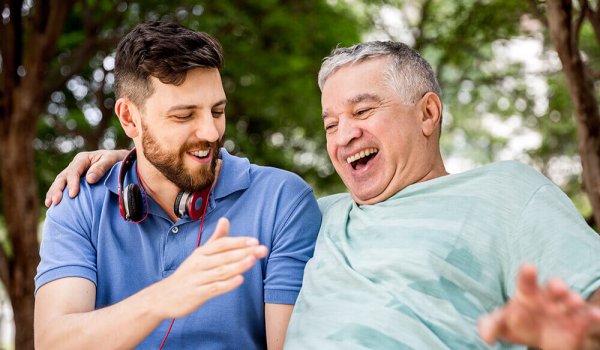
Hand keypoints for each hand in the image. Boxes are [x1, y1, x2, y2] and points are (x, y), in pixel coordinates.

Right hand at [44, 149, 127, 206]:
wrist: (121, 162)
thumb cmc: (117, 160)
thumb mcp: (111, 160)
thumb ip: (101, 168)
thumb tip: (89, 179)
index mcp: (83, 159)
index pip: (74, 171)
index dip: (72, 183)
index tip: (73, 195)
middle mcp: (75, 165)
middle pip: (63, 177)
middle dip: (58, 189)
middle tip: (56, 202)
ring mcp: (73, 174)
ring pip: (60, 182)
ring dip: (53, 193)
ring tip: (49, 204)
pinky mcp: (74, 182)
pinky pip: (63, 188)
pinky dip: (56, 194)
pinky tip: (51, 204)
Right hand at [150, 218, 267, 318]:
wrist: (164, 296)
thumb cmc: (189, 273)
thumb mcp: (200, 254)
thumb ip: (216, 239)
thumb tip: (225, 219)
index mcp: (201, 252)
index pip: (221, 244)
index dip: (238, 241)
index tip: (255, 241)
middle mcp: (199, 263)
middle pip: (224, 256)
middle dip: (244, 252)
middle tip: (262, 249)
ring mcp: (198, 279)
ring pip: (220, 271)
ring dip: (238, 265)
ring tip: (253, 260)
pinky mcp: (197, 294)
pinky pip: (214, 288)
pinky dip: (227, 284)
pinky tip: (239, 280)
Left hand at [478, 264, 599, 349]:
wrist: (538, 339)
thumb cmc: (517, 324)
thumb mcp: (501, 325)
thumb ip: (490, 326)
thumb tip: (486, 337)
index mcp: (527, 294)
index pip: (526, 281)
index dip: (527, 274)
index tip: (529, 267)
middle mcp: (547, 298)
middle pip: (552, 288)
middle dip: (556, 286)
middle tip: (558, 287)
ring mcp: (564, 309)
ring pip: (570, 301)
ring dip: (574, 300)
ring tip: (574, 301)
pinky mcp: (578, 324)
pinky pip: (587, 318)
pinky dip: (592, 316)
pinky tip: (596, 315)